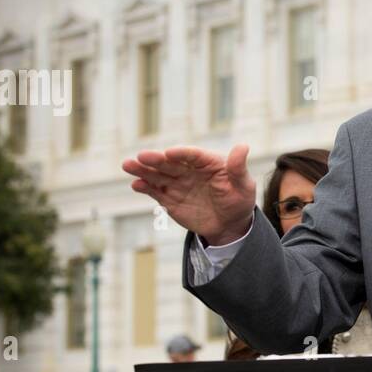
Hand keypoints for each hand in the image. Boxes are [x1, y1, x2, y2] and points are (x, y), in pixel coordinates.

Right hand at [122, 144, 255, 245]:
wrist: (229, 225)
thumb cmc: (239, 201)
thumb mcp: (243, 186)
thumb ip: (238, 168)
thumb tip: (243, 146)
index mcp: (208, 163)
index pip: (193, 155)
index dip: (181, 154)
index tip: (169, 153)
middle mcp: (189, 170)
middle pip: (171, 163)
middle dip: (155, 159)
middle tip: (141, 156)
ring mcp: (178, 183)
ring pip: (158, 175)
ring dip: (143, 170)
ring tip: (128, 165)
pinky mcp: (169, 198)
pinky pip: (155, 191)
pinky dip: (145, 187)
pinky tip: (135, 185)